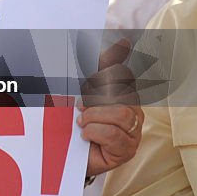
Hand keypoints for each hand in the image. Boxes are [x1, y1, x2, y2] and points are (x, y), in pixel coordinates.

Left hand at [79, 39, 143, 177]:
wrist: (64, 155)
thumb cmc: (71, 122)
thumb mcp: (73, 94)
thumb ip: (89, 71)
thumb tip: (116, 41)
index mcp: (120, 93)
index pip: (122, 71)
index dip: (114, 59)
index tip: (121, 42)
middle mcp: (132, 110)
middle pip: (123, 92)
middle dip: (97, 97)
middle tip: (81, 106)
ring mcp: (132, 131)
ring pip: (121, 114)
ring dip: (94, 117)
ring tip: (82, 122)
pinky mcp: (127, 149)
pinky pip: (114, 134)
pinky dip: (95, 132)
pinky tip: (86, 135)